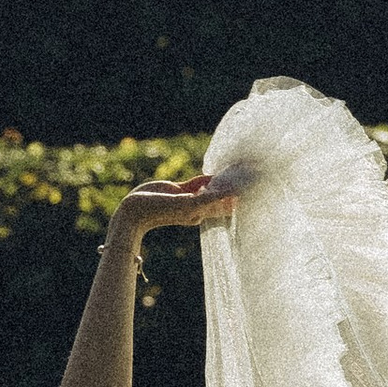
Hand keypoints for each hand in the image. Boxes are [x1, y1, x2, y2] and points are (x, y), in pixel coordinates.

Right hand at [109, 172, 238, 245]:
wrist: (134, 211)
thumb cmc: (160, 211)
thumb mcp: (187, 204)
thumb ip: (209, 198)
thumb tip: (230, 193)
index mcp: (202, 213)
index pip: (226, 206)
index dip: (239, 196)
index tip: (253, 186)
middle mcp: (198, 207)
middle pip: (222, 197)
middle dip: (234, 189)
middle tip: (250, 177)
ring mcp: (189, 199)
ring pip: (211, 189)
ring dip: (221, 182)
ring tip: (236, 172)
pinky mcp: (180, 190)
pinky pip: (198, 183)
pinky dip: (207, 178)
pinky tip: (216, 173)